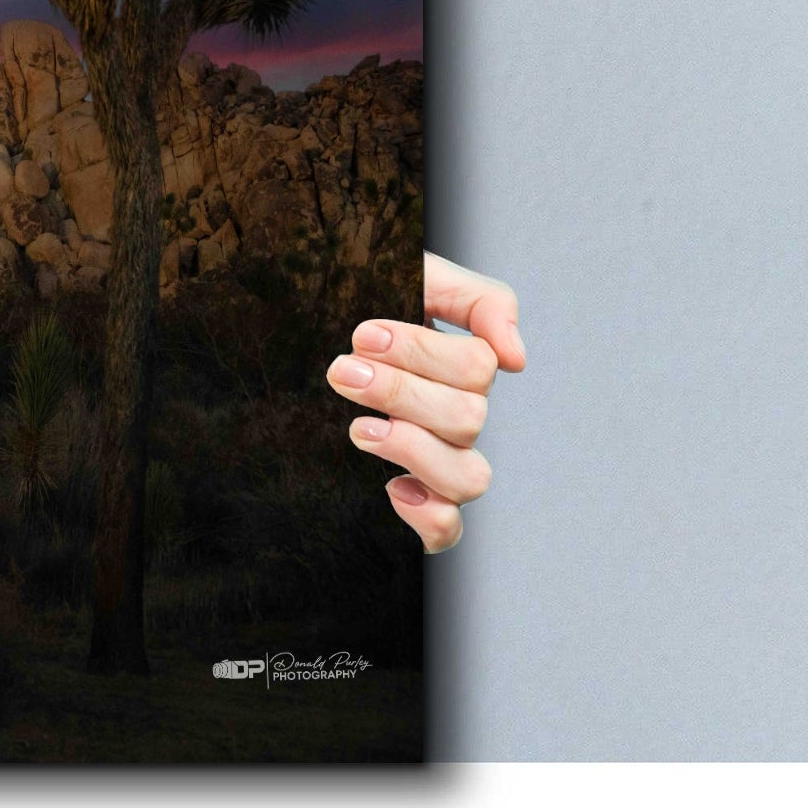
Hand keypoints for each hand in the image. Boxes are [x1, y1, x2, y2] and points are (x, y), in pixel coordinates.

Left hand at [326, 250, 524, 552]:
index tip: (362, 335)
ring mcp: (438, 463)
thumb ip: (478, 300)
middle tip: (342, 371)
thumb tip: (517, 359)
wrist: (290, 337)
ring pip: (468, 477)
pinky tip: (392, 487)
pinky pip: (449, 531)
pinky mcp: (415, 503)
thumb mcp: (414, 276)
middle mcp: (456, 417)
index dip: (422, 352)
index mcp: (460, 367)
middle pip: (467, 419)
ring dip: (413, 449)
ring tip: (359, 428)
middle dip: (399, 392)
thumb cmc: (357, 303)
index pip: (477, 367)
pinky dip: (430, 516)